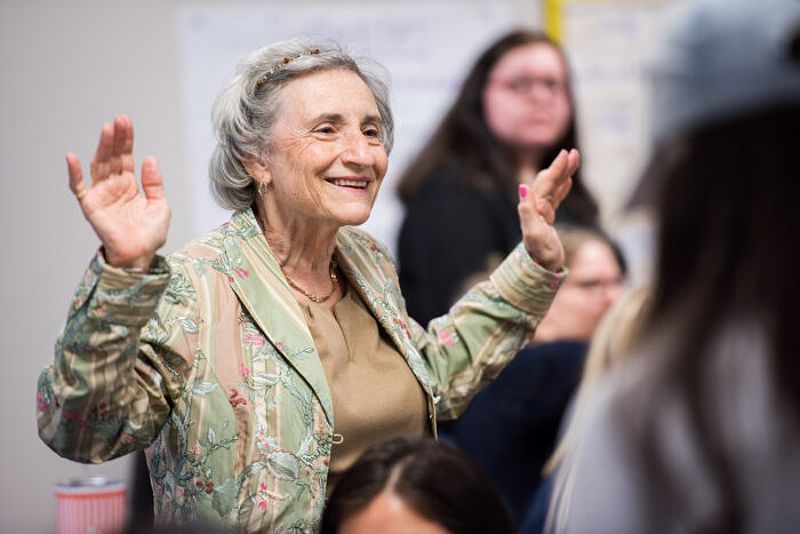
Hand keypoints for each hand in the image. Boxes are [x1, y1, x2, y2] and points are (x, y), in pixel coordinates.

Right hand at [68, 115, 170, 269]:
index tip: (126, 122)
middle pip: (112, 157)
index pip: (126, 157)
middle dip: (116, 138)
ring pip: (99, 166)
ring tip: (107, 129)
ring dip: (102, 147)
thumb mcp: (160, 205)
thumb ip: (154, 183)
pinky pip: (79, 188)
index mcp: (130, 185)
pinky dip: (74, 174)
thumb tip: (150, 159)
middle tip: (119, 120)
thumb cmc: (150, 235)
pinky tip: (72, 158)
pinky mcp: (91, 206)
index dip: (126, 140)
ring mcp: (101, 195)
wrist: (141, 256)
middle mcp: (114, 187)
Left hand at [518, 149, 578, 271]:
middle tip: (573, 152)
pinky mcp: (547, 220)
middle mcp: (536, 208)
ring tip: (574, 159)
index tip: (566, 154)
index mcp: (534, 208)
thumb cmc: (539, 254)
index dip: (556, 168)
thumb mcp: (533, 233)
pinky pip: (555, 199)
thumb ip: (527, 210)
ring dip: (563, 174)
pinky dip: (561, 188)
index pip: (545, 183)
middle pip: (549, 182)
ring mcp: (542, 213)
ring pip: (553, 188)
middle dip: (561, 166)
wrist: (541, 269)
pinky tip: (567, 180)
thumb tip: (522, 187)